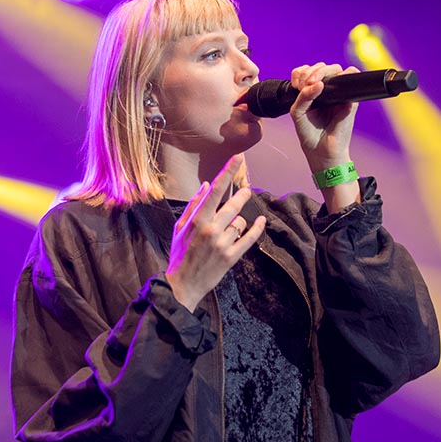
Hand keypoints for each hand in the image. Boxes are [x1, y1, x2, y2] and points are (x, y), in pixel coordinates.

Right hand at [165, 156, 266, 311]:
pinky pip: (249, 238)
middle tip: (246, 190)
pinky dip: (257, 229)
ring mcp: (222, 243)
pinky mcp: (231, 256)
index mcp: (197, 220)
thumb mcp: (180, 226)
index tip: (238, 157)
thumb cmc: (180, 252)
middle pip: (234, 205)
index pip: (215, 190)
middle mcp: (211, 229)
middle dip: (242, 196)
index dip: (228, 172)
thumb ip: (194, 205)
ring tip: (228, 229)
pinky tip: (261, 222)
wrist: (183, 283)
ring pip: (240, 222)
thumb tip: (205, 185)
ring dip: (238, 221)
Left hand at [288, 62, 359, 168]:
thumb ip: (303, 97)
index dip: (302, 72)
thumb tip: (318, 84)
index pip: (308, 71)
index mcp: (312, 92)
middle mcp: (326, 90)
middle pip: (321, 67)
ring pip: (335, 69)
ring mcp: (339, 94)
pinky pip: (352, 78)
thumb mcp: (298, 113)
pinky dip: (342, 75)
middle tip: (304, 85)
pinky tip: (326, 86)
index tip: (296, 84)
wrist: (322, 151)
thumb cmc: (309, 133)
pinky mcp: (350, 99)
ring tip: (313, 84)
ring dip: (321, 71)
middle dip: (311, 71)